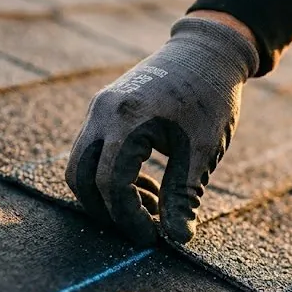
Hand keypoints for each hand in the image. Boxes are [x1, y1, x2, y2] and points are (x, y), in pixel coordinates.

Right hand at [65, 16, 258, 245]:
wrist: (207, 51)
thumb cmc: (211, 98)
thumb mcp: (203, 150)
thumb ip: (184, 196)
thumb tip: (178, 239)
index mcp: (128, 120)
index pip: (110, 183)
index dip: (127, 217)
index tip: (151, 237)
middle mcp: (103, 112)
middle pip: (80, 176)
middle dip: (107, 211)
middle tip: (141, 228)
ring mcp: (98, 108)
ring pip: (81, 165)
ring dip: (109, 194)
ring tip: (152, 204)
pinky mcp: (102, 109)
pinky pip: (91, 151)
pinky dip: (110, 175)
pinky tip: (146, 184)